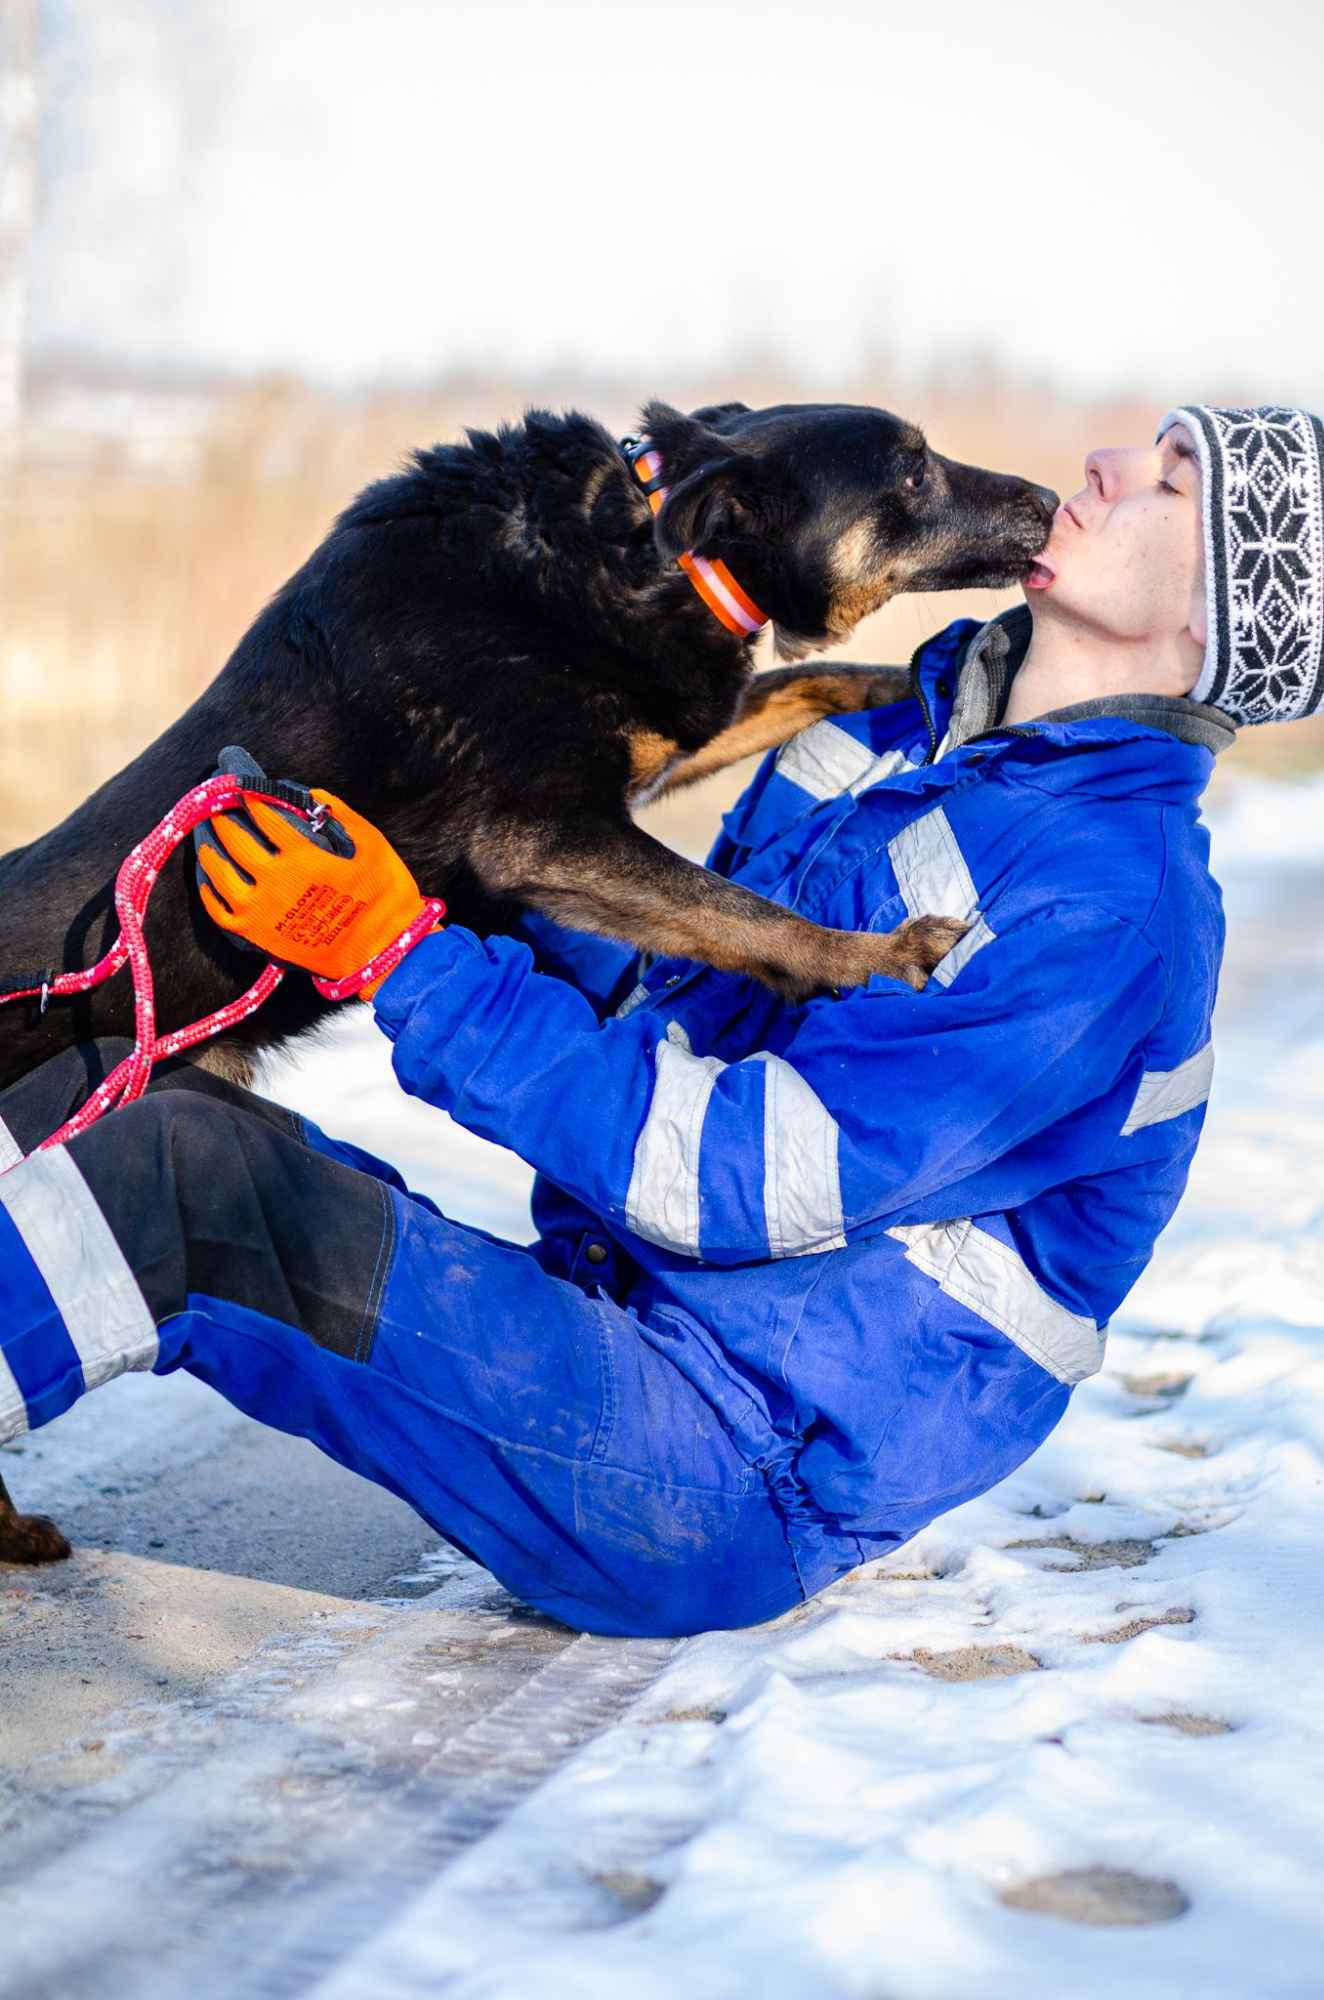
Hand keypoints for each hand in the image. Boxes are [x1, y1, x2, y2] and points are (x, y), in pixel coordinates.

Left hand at [198, 784, 442, 997]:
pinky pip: (221, 912)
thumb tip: (312, 794)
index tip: (242, 784)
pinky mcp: (257, 936)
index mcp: (302, 856)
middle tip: (217, 802)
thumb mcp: (373, 846)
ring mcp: (261, 911)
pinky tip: (209, 880)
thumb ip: (342, 814)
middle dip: (223, 816)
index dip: (250, 796)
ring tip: (206, 836)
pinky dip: (210, 892)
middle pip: (235, 839)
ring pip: (220, 874)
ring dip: (209, 849)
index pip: (264, 816)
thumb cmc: (384, 896)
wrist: (381, 953)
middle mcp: (274, 880)